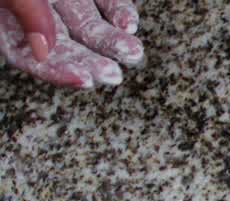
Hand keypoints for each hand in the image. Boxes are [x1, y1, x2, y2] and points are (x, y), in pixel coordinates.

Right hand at [1, 0, 142, 87]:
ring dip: (112, 42)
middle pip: (65, 46)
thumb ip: (25, 12)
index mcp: (6, 19)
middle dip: (90, 62)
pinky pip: (105, 2)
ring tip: (132, 53)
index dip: (56, 70)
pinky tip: (129, 24)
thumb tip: (43, 49)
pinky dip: (119, 12)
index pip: (28, 55)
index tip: (83, 80)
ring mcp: (63, 0)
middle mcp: (39, 12)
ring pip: (89, 27)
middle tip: (112, 75)